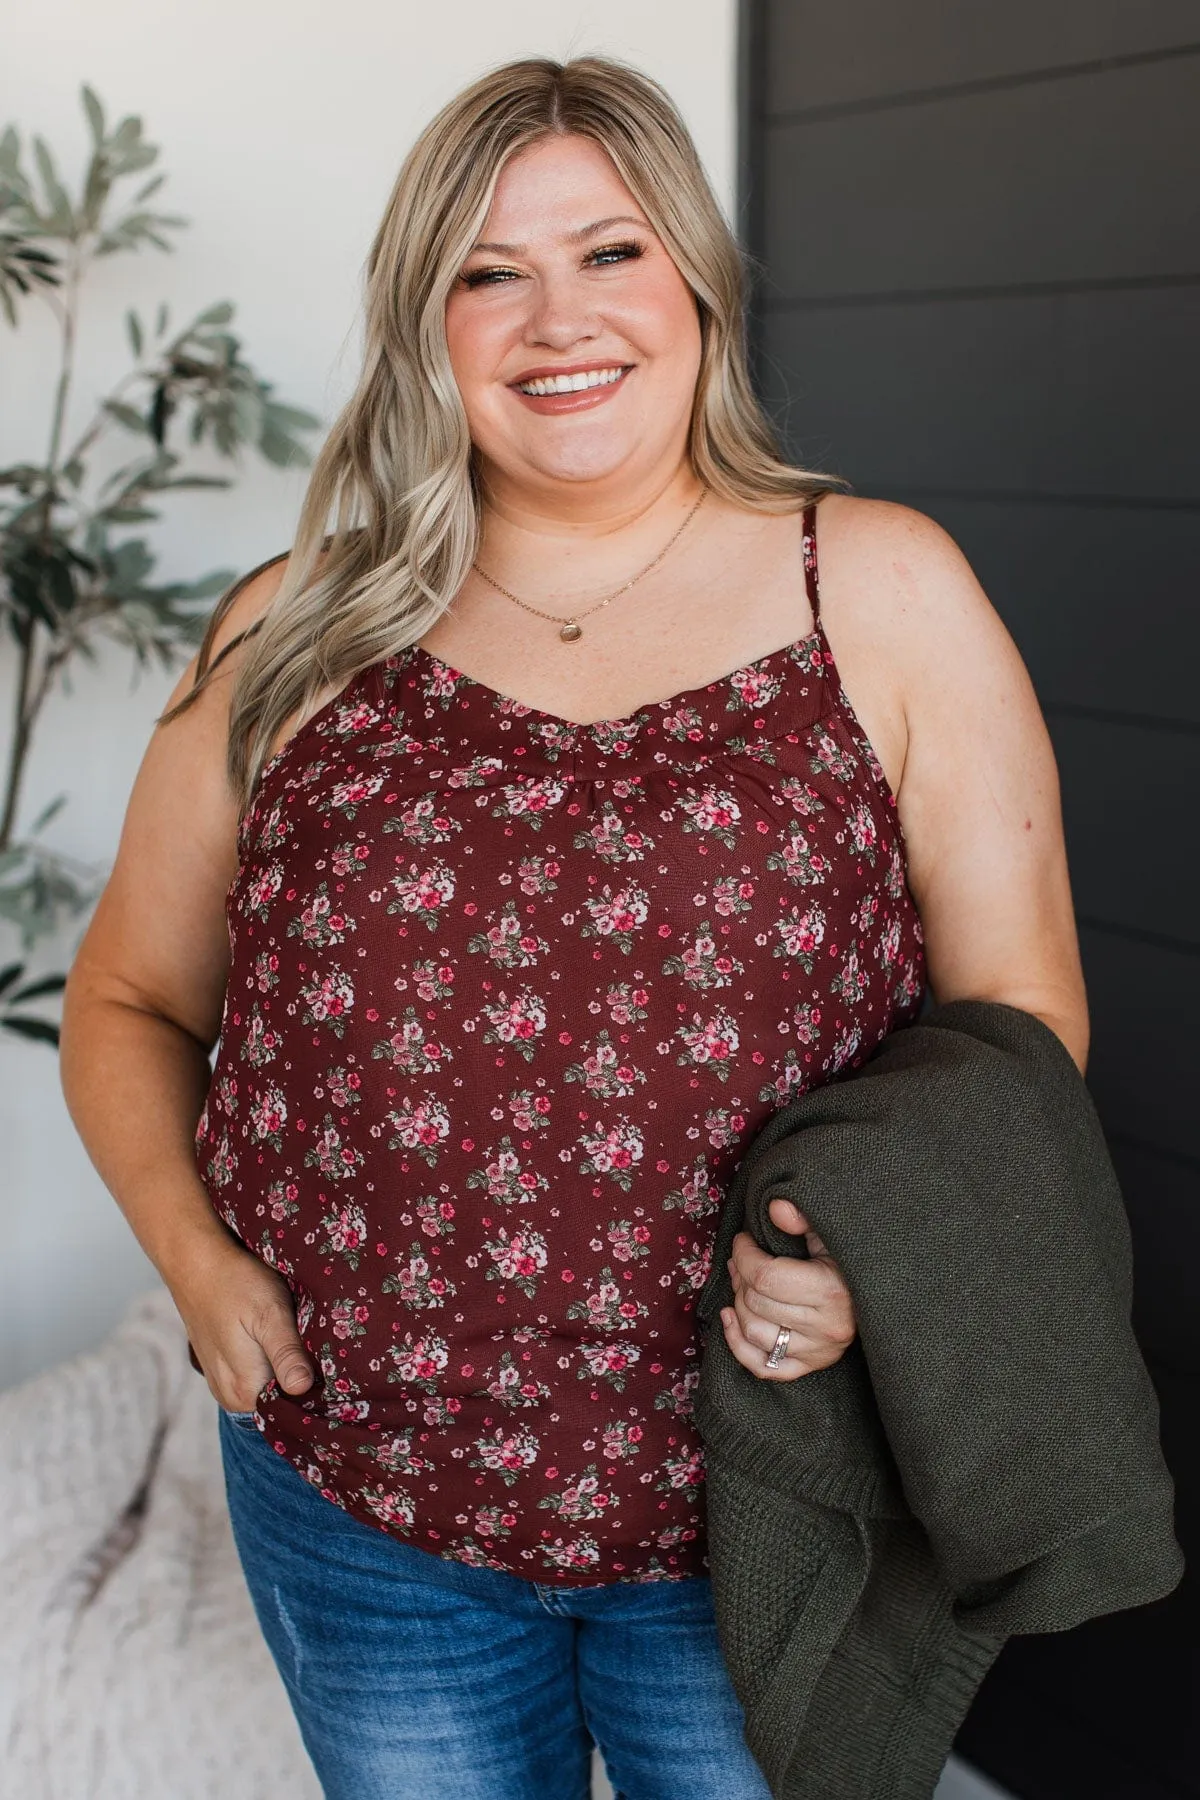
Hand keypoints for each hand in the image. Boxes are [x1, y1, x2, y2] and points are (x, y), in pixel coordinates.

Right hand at [169, 1232, 315, 1412]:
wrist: (195, 1263)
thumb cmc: (237, 1283)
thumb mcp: (271, 1314)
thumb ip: (286, 1354)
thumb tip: (302, 1389)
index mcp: (245, 1391)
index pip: (295, 1407)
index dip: (318, 1386)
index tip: (330, 1362)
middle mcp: (232, 1398)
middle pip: (282, 1400)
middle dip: (303, 1377)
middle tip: (315, 1344)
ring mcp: (224, 1386)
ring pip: (270, 1388)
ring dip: (286, 1368)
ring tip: (294, 1337)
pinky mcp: (222, 1371)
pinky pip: (256, 1378)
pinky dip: (270, 1362)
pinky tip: (276, 1337)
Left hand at [719, 1198, 856, 1380]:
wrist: (881, 1296)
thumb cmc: (851, 1262)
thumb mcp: (833, 1235)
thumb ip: (803, 1220)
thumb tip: (775, 1207)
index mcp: (831, 1291)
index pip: (765, 1277)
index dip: (744, 1255)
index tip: (743, 1241)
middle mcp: (825, 1327)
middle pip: (757, 1303)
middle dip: (741, 1276)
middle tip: (742, 1260)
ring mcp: (817, 1351)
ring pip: (754, 1332)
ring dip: (738, 1305)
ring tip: (742, 1284)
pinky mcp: (811, 1366)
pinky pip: (763, 1367)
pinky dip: (738, 1345)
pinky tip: (730, 1319)